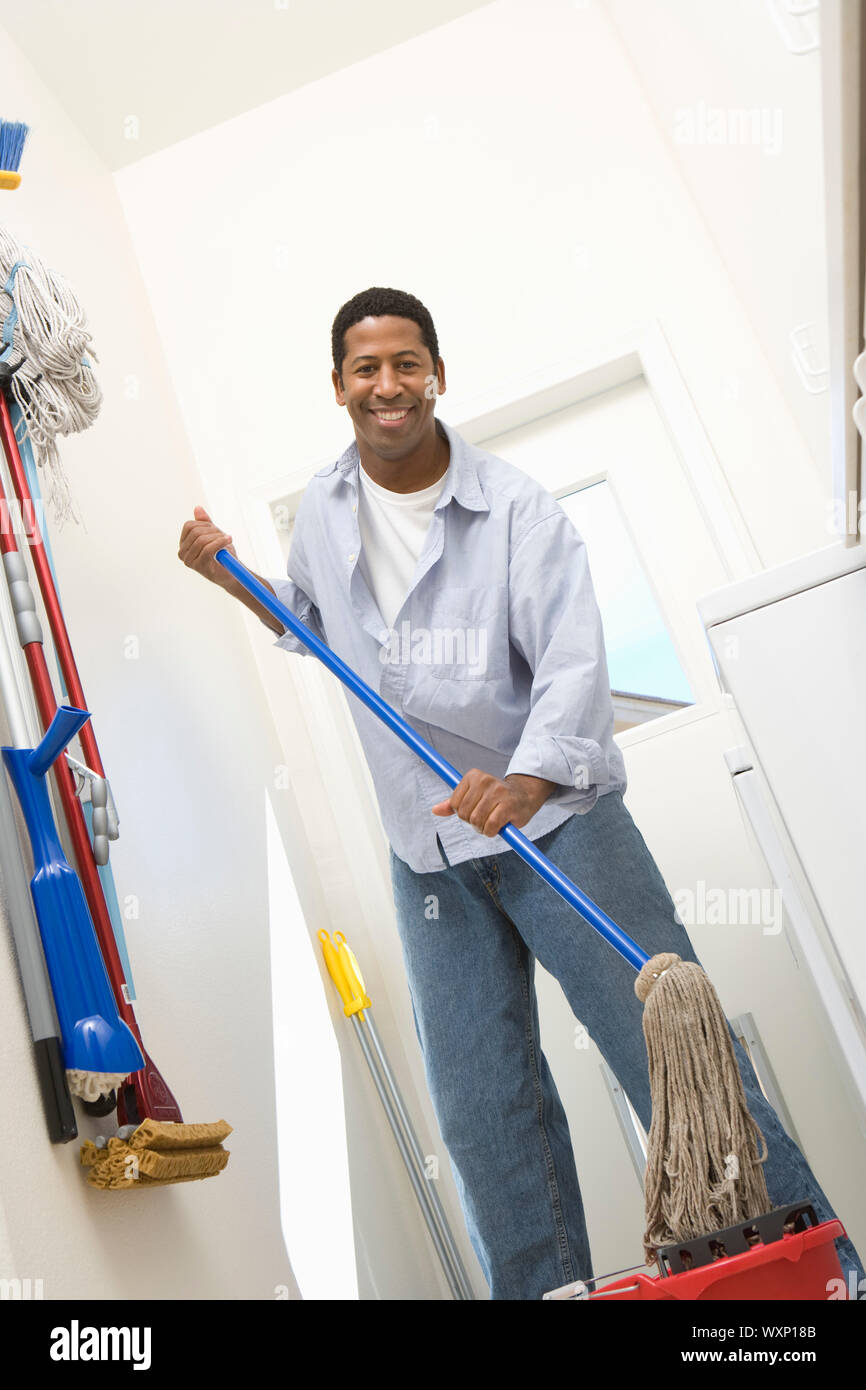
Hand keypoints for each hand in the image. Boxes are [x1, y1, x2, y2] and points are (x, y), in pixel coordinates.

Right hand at [178, 506, 237, 586]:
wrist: (232, 571)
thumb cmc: (222, 553)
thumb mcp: (213, 534)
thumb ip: (205, 522)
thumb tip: (197, 508)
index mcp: (183, 544)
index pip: (189, 526)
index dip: (205, 524)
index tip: (216, 529)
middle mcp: (182, 553)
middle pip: (195, 532)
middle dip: (213, 531)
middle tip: (224, 535)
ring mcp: (189, 561)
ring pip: (201, 540)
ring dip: (218, 537)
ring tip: (228, 540)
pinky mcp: (199, 567)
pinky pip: (208, 549)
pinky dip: (220, 543)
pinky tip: (228, 540)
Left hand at [431, 771, 557, 837]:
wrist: (525, 795)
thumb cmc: (496, 798)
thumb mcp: (473, 796)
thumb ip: (454, 803)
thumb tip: (435, 810)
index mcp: (473, 775)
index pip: (455, 804)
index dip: (463, 813)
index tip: (476, 809)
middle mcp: (485, 780)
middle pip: (464, 814)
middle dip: (473, 822)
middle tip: (485, 818)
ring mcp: (497, 792)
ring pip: (477, 821)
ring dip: (482, 828)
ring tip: (492, 822)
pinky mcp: (508, 805)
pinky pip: (490, 826)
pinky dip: (491, 832)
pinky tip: (498, 827)